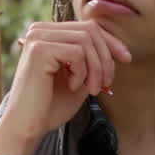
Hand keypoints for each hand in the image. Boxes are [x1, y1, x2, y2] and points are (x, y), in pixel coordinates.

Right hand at [0, 21, 130, 154]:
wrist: (28, 127)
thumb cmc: (51, 106)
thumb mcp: (80, 78)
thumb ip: (93, 60)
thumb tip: (119, 49)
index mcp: (48, 34)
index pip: (88, 27)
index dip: (111, 42)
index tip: (127, 59)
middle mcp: (40, 30)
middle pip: (89, 30)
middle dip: (106, 57)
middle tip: (107, 83)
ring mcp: (38, 37)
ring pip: (86, 41)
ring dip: (96, 68)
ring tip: (92, 89)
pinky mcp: (38, 49)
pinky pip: (77, 52)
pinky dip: (82, 72)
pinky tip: (72, 86)